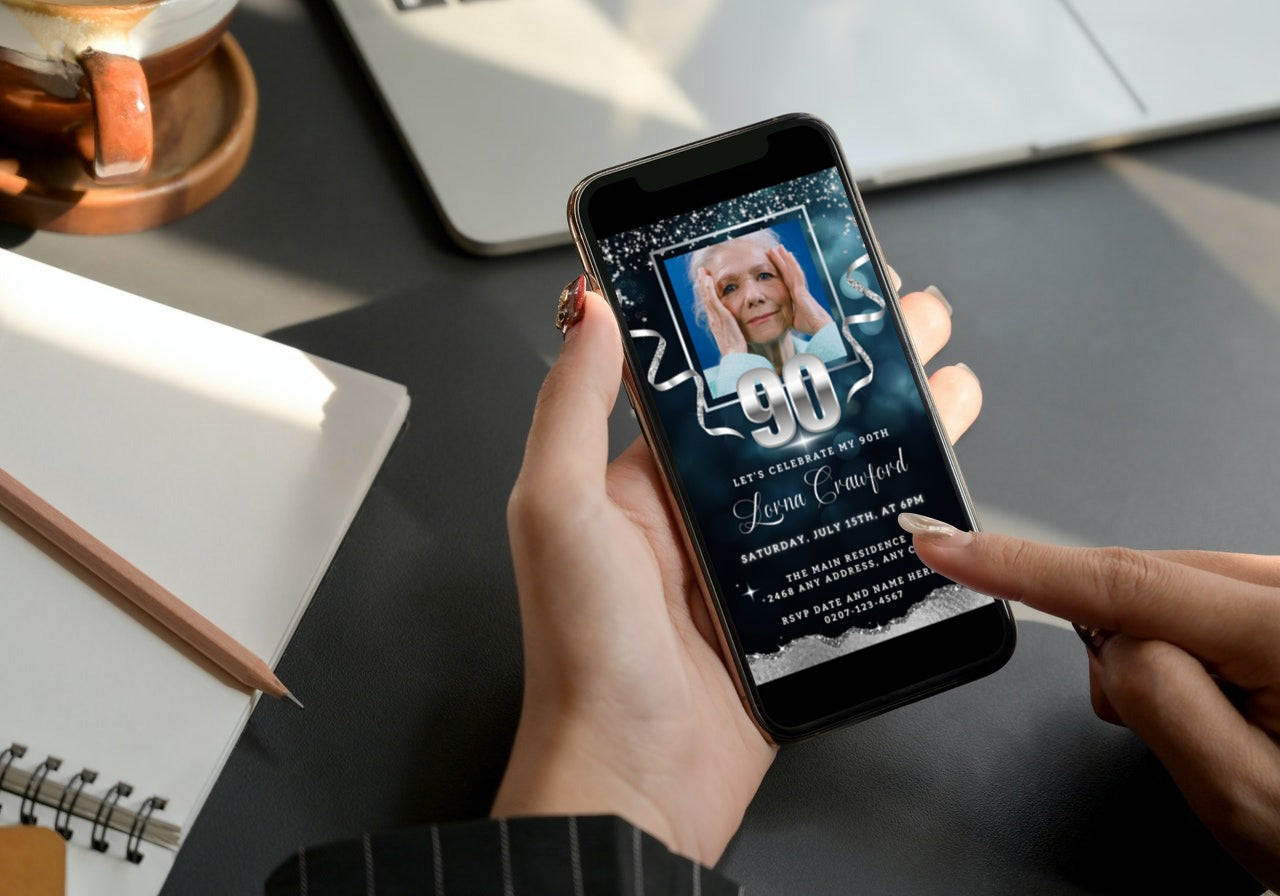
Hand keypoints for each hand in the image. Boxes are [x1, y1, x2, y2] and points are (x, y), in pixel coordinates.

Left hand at [495, 283, 976, 864]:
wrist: (635, 783)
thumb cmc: (585, 654)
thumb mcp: (558, 510)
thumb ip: (572, 407)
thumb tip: (589, 307)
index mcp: (646, 478)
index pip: (721, 382)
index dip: (773, 329)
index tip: (820, 280)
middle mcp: (703, 513)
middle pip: (794, 417)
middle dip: (855, 362)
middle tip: (910, 317)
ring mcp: (754, 562)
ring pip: (835, 472)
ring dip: (890, 422)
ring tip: (946, 379)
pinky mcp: (795, 613)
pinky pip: (853, 544)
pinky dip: (898, 508)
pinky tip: (936, 478)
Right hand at [694, 266, 747, 355]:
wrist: (735, 355)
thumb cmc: (736, 348)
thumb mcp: (732, 334)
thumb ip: (731, 326)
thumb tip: (734, 323)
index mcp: (715, 322)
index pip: (709, 303)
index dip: (706, 291)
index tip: (705, 281)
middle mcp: (713, 318)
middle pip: (705, 298)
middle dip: (702, 284)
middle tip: (701, 272)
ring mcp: (715, 317)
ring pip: (707, 297)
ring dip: (704, 283)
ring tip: (703, 272)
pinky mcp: (721, 316)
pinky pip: (712, 300)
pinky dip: (709, 289)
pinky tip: (708, 280)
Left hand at [767, 245, 831, 335]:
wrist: (819, 327)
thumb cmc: (810, 325)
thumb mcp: (793, 320)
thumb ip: (788, 315)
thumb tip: (783, 318)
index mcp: (795, 296)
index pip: (785, 280)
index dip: (780, 270)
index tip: (775, 261)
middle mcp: (798, 289)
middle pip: (787, 272)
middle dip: (781, 260)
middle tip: (774, 249)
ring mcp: (800, 288)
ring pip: (792, 270)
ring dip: (786, 258)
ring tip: (780, 247)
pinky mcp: (801, 290)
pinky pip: (797, 274)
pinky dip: (793, 264)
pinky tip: (789, 255)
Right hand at [904, 524, 1279, 890]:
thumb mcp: (1244, 799)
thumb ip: (1159, 703)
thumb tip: (1105, 639)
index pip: (1122, 581)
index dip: (1019, 564)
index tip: (947, 546)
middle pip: (1148, 582)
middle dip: (1125, 646)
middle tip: (1180, 734)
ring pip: (1173, 591)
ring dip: (1165, 653)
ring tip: (1227, 728)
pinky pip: (1203, 599)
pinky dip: (1191, 646)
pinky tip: (1237, 701)